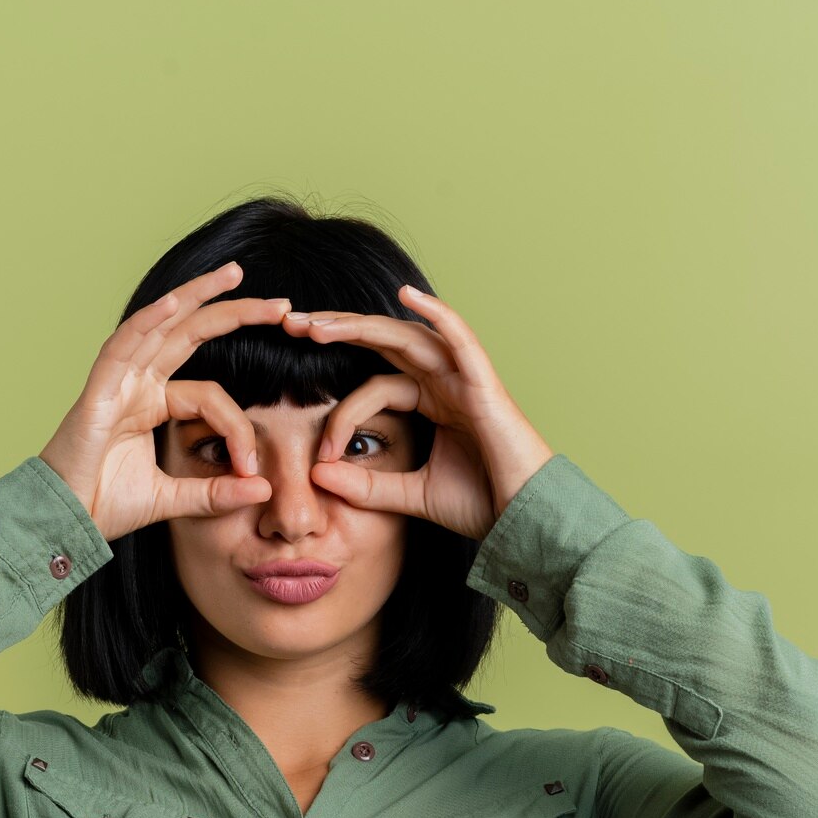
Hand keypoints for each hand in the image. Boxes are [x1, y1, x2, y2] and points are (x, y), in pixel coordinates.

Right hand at [39, 260, 288, 542]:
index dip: (237, 426)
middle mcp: (136, 384)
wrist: (62, 522)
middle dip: (234, 312)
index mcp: (152, 404)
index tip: (252, 466)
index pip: (210, 394)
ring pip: (160, 326)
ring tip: (235, 274)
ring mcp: (117, 383)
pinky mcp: (97, 392)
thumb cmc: (104, 506)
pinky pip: (122, 347)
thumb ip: (216, 493)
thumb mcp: (173, 499)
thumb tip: (264, 490)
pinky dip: (146, 323)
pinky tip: (173, 304)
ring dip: (197, 297)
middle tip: (281, 304)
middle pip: (190, 334)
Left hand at [280, 284, 555, 540]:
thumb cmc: (481, 506)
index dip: (340, 415)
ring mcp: (466, 380)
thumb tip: (317, 473)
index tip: (318, 457)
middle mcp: (446, 384)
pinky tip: (407, 295)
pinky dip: (437, 314)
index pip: (374, 388)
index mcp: (431, 404)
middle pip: (384, 345)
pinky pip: (461, 341)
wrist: (525, 522)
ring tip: (319, 322)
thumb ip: (367, 486)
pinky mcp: (485, 386)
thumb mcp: (411, 496)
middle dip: (338, 333)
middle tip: (292, 325)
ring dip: (362, 325)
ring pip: (408, 338)